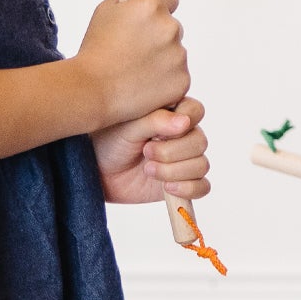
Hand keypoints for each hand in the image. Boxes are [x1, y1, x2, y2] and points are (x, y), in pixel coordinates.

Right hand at [75, 0, 189, 126]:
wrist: (92, 90)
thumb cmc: (94, 51)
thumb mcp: (105, 11)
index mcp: (151, 6)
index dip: (160, 8)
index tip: (151, 18)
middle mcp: (170, 27)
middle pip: (173, 27)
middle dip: (158, 36)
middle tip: (134, 50)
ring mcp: (179, 55)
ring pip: (176, 53)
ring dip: (162, 59)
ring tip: (134, 70)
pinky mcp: (182, 80)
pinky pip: (178, 75)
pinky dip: (165, 80)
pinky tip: (143, 84)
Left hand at [93, 97, 209, 206]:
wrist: (98, 172)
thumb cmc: (110, 142)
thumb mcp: (128, 127)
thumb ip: (156, 121)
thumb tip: (185, 122)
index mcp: (172, 114)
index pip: (195, 111)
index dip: (186, 120)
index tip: (161, 131)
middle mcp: (183, 136)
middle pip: (200, 142)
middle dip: (172, 151)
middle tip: (146, 151)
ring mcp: (184, 160)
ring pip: (201, 165)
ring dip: (174, 170)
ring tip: (148, 169)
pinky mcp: (183, 183)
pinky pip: (202, 187)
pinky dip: (187, 189)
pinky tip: (166, 187)